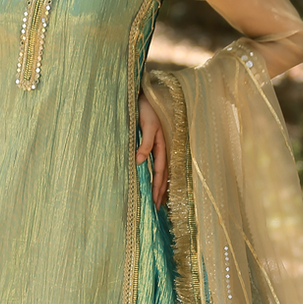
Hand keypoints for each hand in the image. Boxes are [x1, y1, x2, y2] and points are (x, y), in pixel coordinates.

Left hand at [136, 92, 167, 207]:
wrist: (149, 94)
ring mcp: (160, 146)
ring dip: (160, 185)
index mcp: (161, 145)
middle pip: (162, 174)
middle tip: (156, 209)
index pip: (159, 172)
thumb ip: (144, 144)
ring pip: (162, 170)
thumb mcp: (146, 126)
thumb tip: (139, 162)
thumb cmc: (147, 109)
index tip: (154, 202)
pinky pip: (158, 163)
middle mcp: (162, 148)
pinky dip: (157, 175)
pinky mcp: (155, 142)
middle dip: (160, 191)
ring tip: (158, 200)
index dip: (157, 187)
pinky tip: (155, 180)